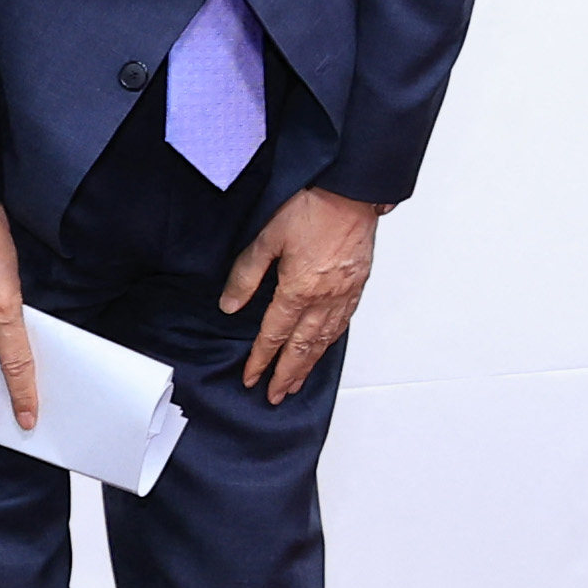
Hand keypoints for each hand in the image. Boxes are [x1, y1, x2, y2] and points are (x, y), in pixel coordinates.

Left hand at [220, 187, 384, 404]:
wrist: (352, 192)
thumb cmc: (312, 208)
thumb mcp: (267, 237)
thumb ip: (246, 275)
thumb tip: (229, 305)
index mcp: (299, 288)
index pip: (275, 334)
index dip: (262, 359)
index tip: (252, 377)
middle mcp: (324, 298)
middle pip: (303, 346)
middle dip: (286, 373)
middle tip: (276, 394)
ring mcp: (344, 294)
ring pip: (325, 340)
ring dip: (309, 365)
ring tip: (296, 382)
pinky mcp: (357, 285)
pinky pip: (343, 324)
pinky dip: (331, 343)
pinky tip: (324, 349)